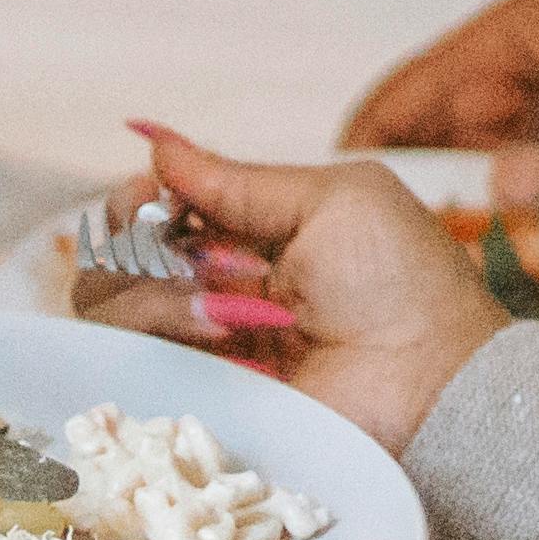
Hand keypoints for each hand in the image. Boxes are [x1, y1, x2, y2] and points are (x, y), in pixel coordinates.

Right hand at [75, 122, 504, 455]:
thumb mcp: (333, 201)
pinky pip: (124, 358)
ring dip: (152, 286)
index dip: (144, 198)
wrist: (431, 383)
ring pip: (108, 302)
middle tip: (176, 244)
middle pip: (116, 254)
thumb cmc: (402, 284)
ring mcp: (197, 349)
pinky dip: (159, 327)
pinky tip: (218, 331)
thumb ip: (237, 181)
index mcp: (248, 239)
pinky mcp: (192, 397)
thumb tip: (155, 142)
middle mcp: (212, 291)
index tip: (158, 195)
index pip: (154, 212)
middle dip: (135, 236)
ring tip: (221, 304)